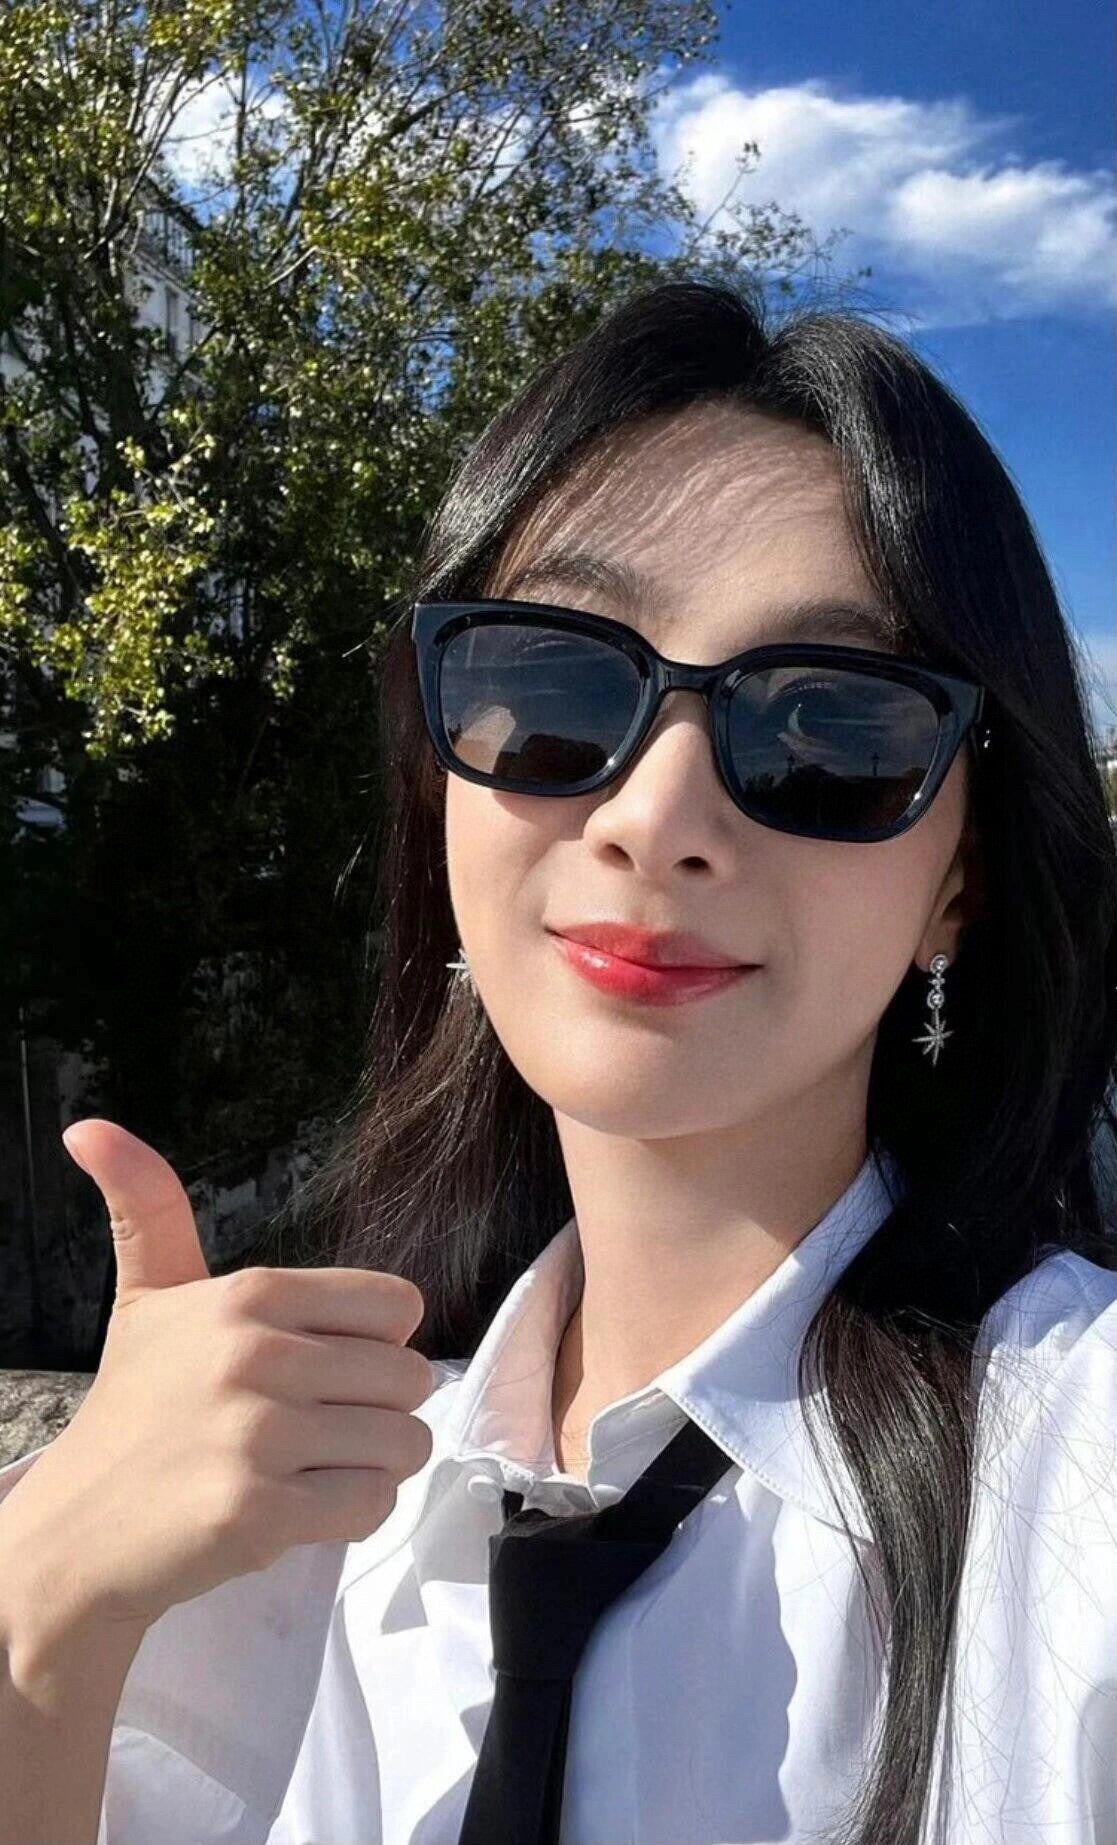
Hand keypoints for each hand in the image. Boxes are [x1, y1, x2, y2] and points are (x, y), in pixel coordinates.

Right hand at [0, 1120, 434, 1635]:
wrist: (77, 1530)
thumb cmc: (133, 1408)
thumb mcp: (147, 1297)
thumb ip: (147, 1206)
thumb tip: (91, 1126)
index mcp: (247, 1295)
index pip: (397, 1305)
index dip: (375, 1342)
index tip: (325, 1366)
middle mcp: (256, 1355)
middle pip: (408, 1376)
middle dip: (377, 1409)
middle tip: (317, 1426)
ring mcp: (257, 1437)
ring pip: (403, 1443)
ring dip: (372, 1464)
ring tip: (312, 1465)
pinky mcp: (260, 1513)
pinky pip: (373, 1505)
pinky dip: (352, 1512)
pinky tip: (301, 1506)